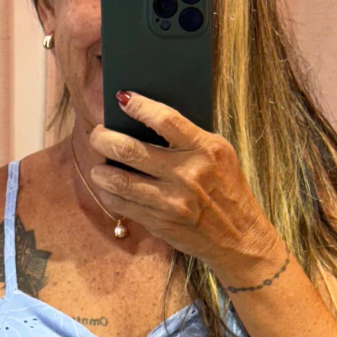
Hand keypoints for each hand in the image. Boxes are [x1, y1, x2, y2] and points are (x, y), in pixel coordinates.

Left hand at [88, 92, 281, 273]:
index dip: (138, 106)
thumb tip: (147, 121)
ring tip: (99, 165)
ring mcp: (171, 201)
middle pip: (130, 149)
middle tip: (97, 135)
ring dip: (101, 171)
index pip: (165, 119)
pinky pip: (124, 205)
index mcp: (205, 149)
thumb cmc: (228, 190)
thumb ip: (189, 138)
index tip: (122, 99)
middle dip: (104, 138)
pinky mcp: (161, 222)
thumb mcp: (220, 155)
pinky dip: (109, 194)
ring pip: (120, 180)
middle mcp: (187, 174)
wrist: (239, 238)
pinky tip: (107, 187)